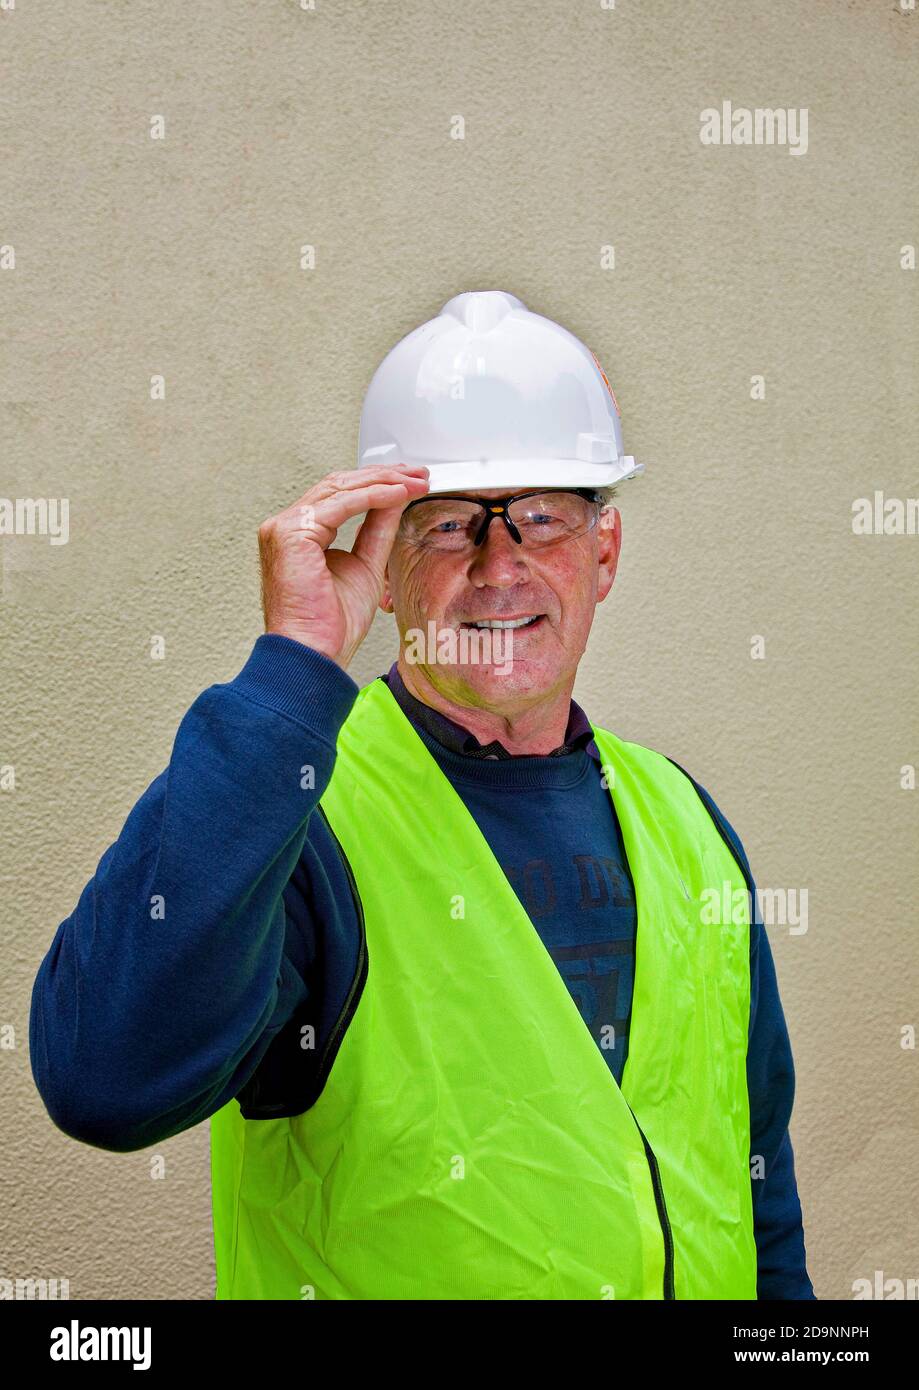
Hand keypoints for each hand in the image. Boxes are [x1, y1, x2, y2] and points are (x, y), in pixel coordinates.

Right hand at [257, 463, 429, 669]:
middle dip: (383, 476)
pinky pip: (340, 504)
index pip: (339, 495)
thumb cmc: (331, 626)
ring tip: (415, 481)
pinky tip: (399, 493)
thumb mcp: (366, 566)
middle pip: (339, 485)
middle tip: (418, 475)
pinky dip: (373, 496)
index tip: (409, 484)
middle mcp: (286, 527)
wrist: (315, 654)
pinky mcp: (291, 533)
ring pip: (340, 488)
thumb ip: (376, 531)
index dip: (376, 485)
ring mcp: (284, 528)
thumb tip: (394, 501)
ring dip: (383, 481)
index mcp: (299, 536)